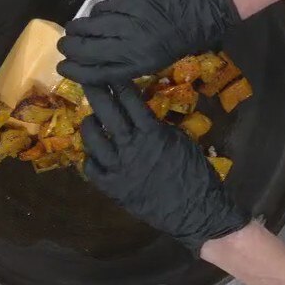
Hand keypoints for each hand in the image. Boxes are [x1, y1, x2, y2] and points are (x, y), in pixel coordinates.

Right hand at [57, 0, 238, 84]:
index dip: (76, 72)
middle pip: (87, 50)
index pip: (97, 73)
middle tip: (63, 46)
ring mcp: (129, 20)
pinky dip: (95, 12)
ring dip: (76, 29)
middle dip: (70, 49)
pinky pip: (104, 8)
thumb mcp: (168, 54)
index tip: (64, 68)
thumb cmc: (198, 29)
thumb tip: (114, 56)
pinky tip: (94, 13)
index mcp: (142, 63)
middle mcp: (131, 45)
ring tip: (71, 29)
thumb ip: (139, 58)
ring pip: (90, 27)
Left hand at [80, 83, 247, 252]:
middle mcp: (131, 147)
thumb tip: (143, 115)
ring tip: (90, 119)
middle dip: (97, 93)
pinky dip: (90, 159)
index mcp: (151, 133)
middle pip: (107, 114)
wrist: (196, 211)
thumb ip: (159, 127)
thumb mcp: (182, 142)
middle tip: (88, 80)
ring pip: (93, 140)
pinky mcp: (112, 188)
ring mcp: (118, 168)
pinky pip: (92, 169)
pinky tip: (93, 154)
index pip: (130, 101)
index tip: (110, 73)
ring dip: (90, 126)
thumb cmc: (196, 175)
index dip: (119, 85)